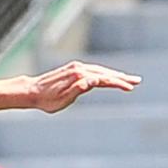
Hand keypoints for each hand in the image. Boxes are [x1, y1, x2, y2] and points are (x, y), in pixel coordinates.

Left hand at [20, 61, 140, 113]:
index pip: (103, 79)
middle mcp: (79, 69)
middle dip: (121, 77)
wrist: (31, 91)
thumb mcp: (61, 100)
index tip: (129, 88)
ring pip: (100, 70)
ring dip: (115, 74)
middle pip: (105, 72)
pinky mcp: (73, 70)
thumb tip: (93, 81)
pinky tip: (110, 77)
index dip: (117, 83)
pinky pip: (93, 71)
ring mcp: (76, 68)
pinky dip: (104, 73)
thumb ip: (78, 90)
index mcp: (78, 76)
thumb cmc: (46, 100)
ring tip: (127, 80)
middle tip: (137, 81)